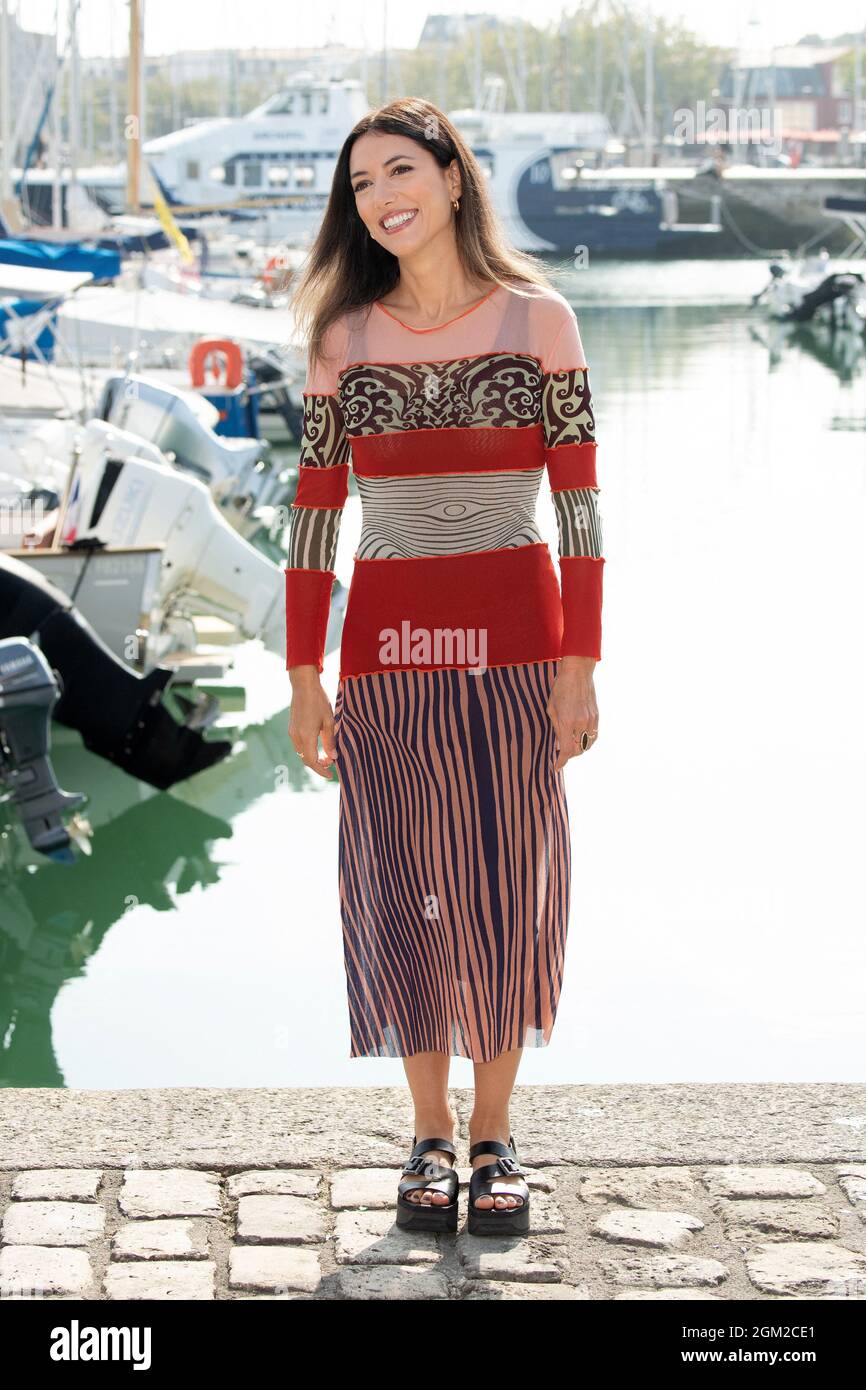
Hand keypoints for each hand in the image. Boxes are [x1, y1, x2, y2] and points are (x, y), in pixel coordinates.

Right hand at [288, 668, 337, 779]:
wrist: (303, 686)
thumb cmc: (319, 701)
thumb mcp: (329, 721)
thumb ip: (330, 741)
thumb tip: (333, 757)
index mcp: (306, 736)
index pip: (312, 761)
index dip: (321, 771)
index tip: (330, 775)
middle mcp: (296, 737)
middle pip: (306, 759)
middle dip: (318, 765)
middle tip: (332, 763)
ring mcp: (292, 732)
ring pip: (302, 753)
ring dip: (313, 757)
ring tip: (327, 755)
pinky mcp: (291, 728)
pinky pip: (299, 745)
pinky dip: (308, 750)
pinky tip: (318, 745)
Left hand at [546, 656, 598, 770]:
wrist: (578, 673)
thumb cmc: (560, 688)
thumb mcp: (551, 708)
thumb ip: (556, 726)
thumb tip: (559, 741)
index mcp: (567, 721)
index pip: (566, 750)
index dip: (561, 761)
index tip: (557, 766)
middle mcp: (581, 723)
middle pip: (578, 750)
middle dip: (569, 755)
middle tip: (561, 753)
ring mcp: (591, 720)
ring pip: (587, 745)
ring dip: (579, 749)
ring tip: (571, 746)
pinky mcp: (596, 716)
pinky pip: (594, 736)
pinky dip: (587, 741)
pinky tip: (580, 739)